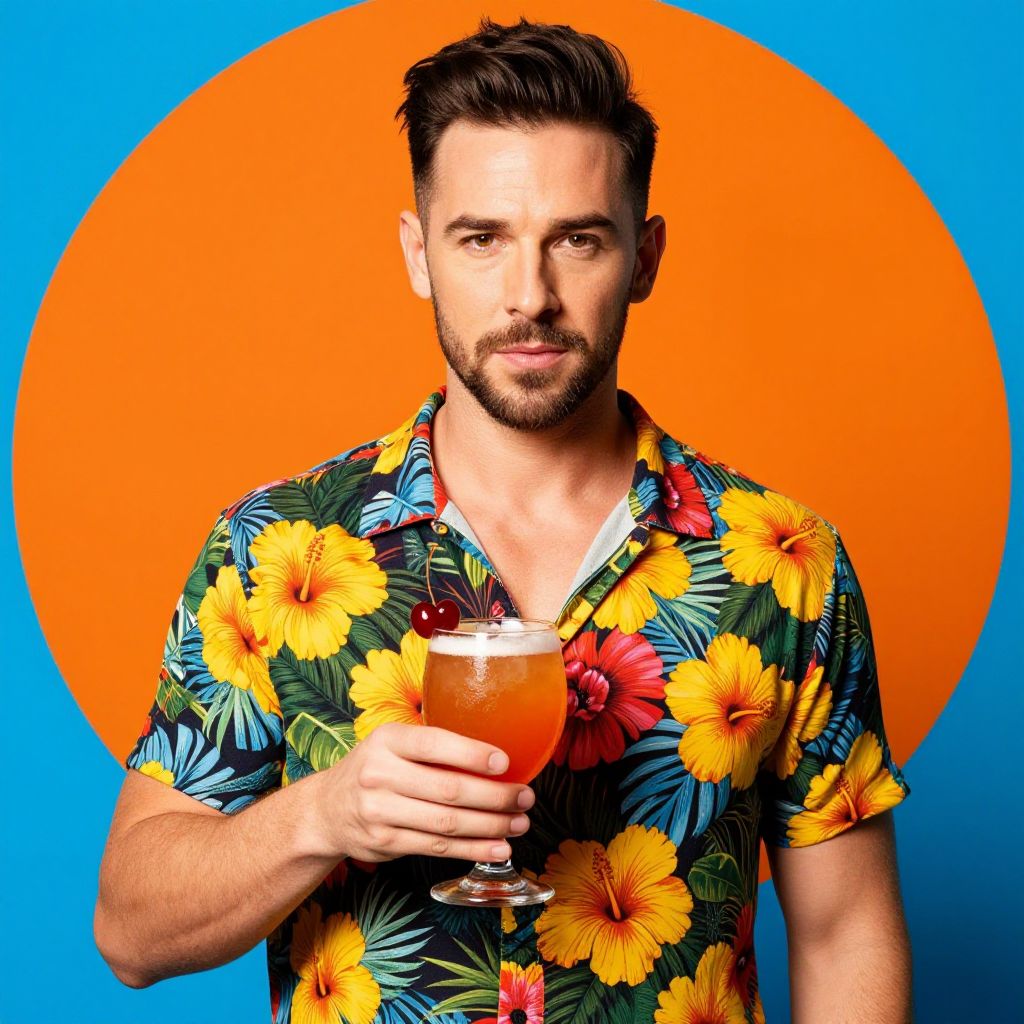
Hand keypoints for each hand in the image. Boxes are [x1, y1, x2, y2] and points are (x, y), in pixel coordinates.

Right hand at [313, 722, 534, 862]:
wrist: (327, 809)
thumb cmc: (375, 769)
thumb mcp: (392, 744)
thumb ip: (432, 747)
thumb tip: (495, 758)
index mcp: (387, 740)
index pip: (434, 744)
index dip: (472, 754)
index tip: (505, 763)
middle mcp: (379, 774)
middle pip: (448, 789)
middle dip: (494, 796)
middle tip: (525, 797)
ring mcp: (380, 811)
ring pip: (447, 823)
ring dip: (490, 826)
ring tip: (519, 823)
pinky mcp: (386, 843)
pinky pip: (438, 847)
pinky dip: (472, 849)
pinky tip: (497, 848)